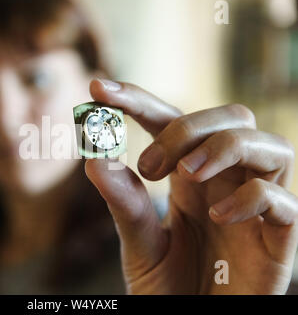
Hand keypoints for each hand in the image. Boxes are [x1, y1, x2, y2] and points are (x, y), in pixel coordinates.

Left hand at [85, 79, 297, 293]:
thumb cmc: (168, 285)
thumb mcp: (138, 243)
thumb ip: (123, 204)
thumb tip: (94, 159)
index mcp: (188, 176)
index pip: (170, 119)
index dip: (137, 99)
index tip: (98, 87)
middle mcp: (225, 180)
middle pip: (229, 117)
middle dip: (187, 127)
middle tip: (150, 167)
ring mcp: (255, 206)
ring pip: (268, 143)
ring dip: (223, 147)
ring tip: (185, 176)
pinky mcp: (277, 239)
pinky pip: (282, 201)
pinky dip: (250, 197)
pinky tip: (216, 214)